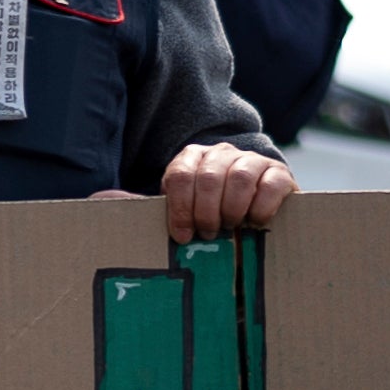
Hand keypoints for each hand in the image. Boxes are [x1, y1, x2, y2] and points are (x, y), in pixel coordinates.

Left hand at [161, 141, 298, 243]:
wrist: (257, 209)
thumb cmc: (213, 213)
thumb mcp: (185, 209)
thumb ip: (159, 208)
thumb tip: (111, 199)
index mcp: (193, 157)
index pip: (180, 176)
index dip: (179, 209)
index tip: (183, 236)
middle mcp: (221, 153)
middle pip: (208, 178)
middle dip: (205, 212)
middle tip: (208, 234)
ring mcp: (252, 159)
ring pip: (239, 178)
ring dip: (232, 209)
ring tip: (231, 228)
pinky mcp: (279, 173)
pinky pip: (269, 185)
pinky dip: (260, 208)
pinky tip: (255, 222)